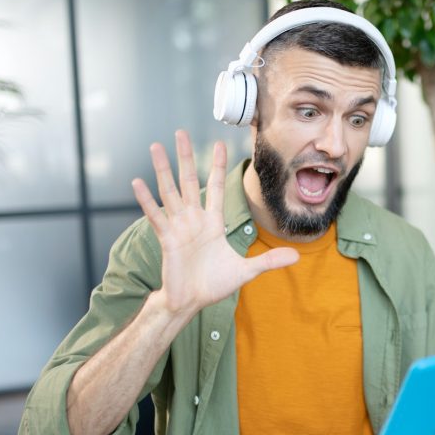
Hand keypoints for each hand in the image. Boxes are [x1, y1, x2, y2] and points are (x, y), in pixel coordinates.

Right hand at [131, 131, 298, 318]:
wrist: (191, 302)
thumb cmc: (213, 285)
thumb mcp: (246, 271)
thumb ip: (269, 261)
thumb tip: (297, 256)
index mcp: (212, 223)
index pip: (216, 188)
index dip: (217, 166)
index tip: (220, 143)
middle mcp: (194, 220)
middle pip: (189, 181)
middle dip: (186, 157)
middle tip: (181, 132)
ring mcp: (179, 227)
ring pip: (170, 192)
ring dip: (163, 169)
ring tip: (156, 146)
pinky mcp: (167, 239)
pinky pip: (156, 216)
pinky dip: (146, 200)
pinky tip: (137, 182)